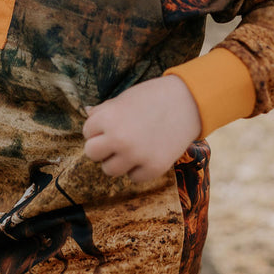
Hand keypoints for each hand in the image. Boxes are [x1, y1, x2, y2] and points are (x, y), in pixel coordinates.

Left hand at [82, 76, 200, 182]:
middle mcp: (119, 140)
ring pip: (109, 170)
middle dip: (102, 147)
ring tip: (131, 147)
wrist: (187, 102)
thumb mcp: (123, 98)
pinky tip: (147, 152)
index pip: (87, 132)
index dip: (98, 128)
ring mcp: (136, 156)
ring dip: (117, 160)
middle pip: (92, 154)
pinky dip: (138, 168)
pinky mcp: (154, 168)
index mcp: (108, 119)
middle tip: (116, 140)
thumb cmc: (152, 96)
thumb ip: (103, 110)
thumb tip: (86, 112)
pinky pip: (133, 177)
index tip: (112, 123)